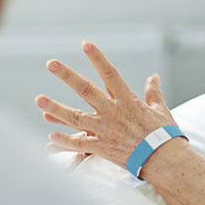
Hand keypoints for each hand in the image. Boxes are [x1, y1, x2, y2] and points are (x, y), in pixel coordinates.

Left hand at [35, 41, 180, 168]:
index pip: (109, 73)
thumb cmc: (165, 134)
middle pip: (85, 90)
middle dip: (67, 76)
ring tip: (39, 100)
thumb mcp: (161, 109)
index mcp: (127, 100)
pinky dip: (64, 141)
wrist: (165, 159)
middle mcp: (112, 112)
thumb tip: (153, 77)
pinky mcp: (102, 147)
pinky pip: (78, 144)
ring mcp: (105, 130)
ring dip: (55, 108)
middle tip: (51, 64)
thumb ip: (153, 92)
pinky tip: (50, 137)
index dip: (97, 58)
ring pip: (75, 117)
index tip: (85, 44)